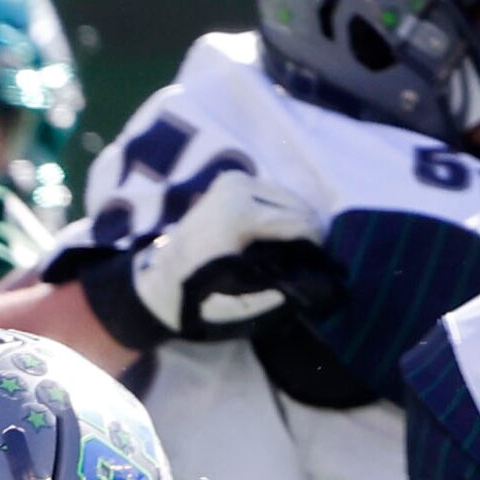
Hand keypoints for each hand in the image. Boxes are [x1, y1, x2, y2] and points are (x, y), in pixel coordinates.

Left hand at [90, 170, 336, 344]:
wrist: (158, 280)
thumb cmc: (199, 296)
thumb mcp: (242, 300)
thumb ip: (281, 287)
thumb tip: (316, 275)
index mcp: (239, 215)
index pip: (299, 222)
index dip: (316, 244)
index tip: (320, 265)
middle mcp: (237, 189)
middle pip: (298, 204)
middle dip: (309, 231)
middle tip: (311, 258)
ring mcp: (233, 180)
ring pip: (288, 196)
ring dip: (297, 219)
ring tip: (296, 247)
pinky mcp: (231, 179)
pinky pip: (272, 192)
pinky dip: (281, 210)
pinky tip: (278, 233)